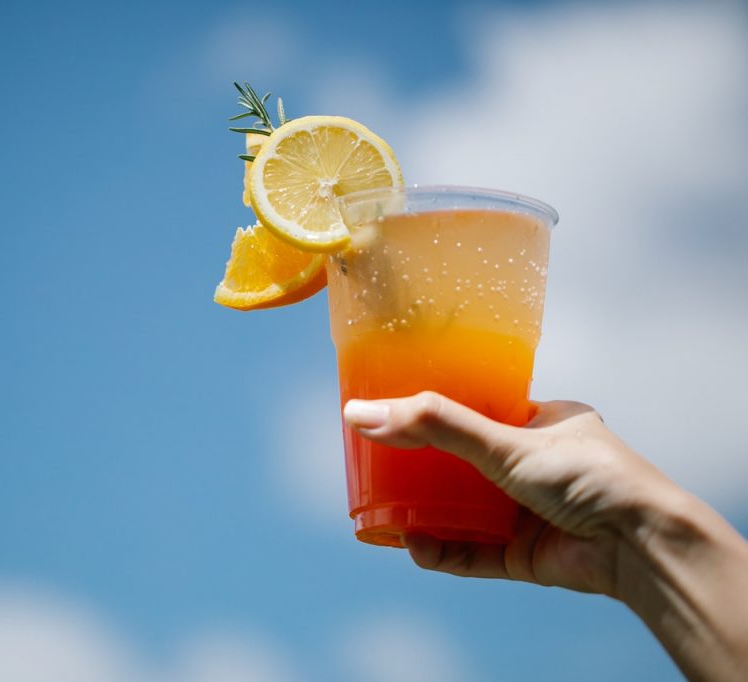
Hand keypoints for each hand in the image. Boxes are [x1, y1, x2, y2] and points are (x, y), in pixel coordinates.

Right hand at [342, 393, 679, 597]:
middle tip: (377, 465)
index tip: (393, 416)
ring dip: (424, 513)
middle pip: (463, 464)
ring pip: (464, 511)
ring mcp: (529, 511)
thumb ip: (434, 425)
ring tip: (384, 511)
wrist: (639, 545)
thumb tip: (360, 414)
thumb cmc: (588, 476)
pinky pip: (473, 552)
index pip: (479, 411)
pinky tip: (413, 546)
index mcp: (542, 423)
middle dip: (420, 469)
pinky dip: (442, 550)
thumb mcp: (504, 440)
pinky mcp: (525, 555)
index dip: (436, 414)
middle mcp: (536, 466)